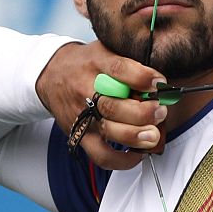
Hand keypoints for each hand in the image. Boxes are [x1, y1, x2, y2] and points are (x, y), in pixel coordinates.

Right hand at [35, 41, 168, 169]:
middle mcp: (86, 89)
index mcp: (96, 63)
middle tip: (161, 112)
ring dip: (135, 136)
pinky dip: (122, 160)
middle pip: (113, 105)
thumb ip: (131, 62)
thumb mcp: (107, 50)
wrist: (51, 75)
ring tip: (154, 135)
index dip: (142, 78)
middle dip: (143, 112)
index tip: (160, 83)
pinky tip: (139, 154)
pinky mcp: (80, 136)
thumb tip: (161, 82)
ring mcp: (82, 115)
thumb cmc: (88, 64)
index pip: (119, 69)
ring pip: (108, 131)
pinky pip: (101, 155)